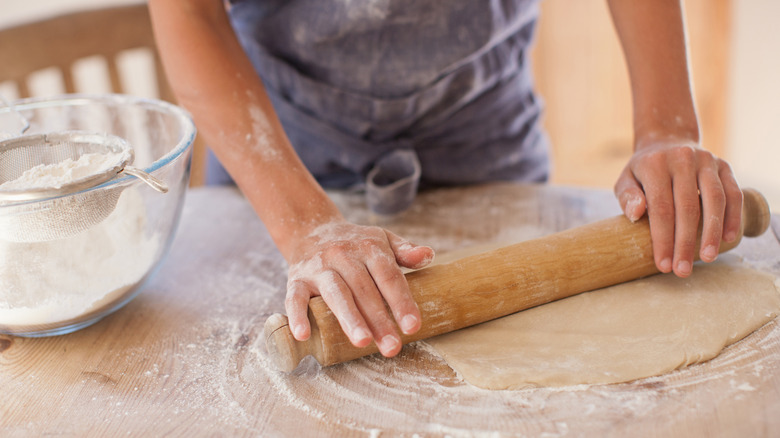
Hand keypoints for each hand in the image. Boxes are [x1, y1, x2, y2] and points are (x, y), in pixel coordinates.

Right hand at [285, 221, 434, 356]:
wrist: (310, 229)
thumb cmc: (354, 243)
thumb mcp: (382, 239)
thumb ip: (405, 251)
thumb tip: (428, 255)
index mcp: (369, 248)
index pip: (389, 276)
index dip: (401, 301)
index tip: (413, 326)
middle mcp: (343, 256)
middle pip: (364, 290)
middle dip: (379, 320)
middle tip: (392, 347)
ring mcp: (319, 268)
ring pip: (335, 293)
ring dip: (349, 318)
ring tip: (363, 342)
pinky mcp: (297, 279)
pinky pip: (295, 297)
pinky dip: (298, 315)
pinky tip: (304, 335)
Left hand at [614, 138, 741, 276]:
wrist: (667, 141)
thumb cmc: (643, 170)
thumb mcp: (626, 179)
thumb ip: (628, 196)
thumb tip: (636, 214)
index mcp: (655, 165)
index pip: (661, 207)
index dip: (663, 238)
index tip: (663, 264)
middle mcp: (682, 159)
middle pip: (687, 207)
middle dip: (685, 242)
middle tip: (682, 270)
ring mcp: (706, 161)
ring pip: (715, 199)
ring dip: (713, 232)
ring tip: (707, 258)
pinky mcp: (724, 165)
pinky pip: (733, 193)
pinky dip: (733, 216)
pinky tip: (729, 239)